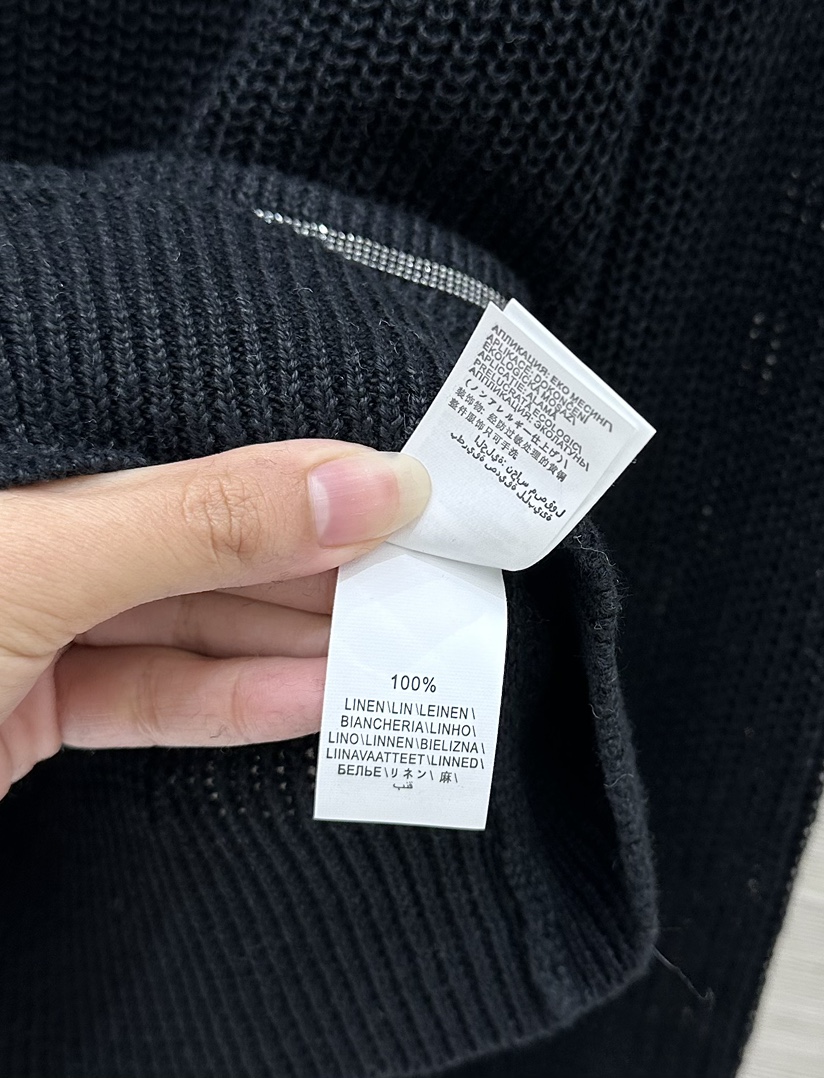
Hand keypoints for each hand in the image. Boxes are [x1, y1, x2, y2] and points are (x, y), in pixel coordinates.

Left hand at [0, 440, 429, 798]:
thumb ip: (204, 525)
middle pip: (211, 549)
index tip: (410, 502)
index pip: (204, 467)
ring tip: (389, 645)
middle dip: (321, 569)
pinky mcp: (32, 718)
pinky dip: (238, 702)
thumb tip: (362, 488)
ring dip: (295, 643)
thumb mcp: (45, 565)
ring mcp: (35, 633)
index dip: (312, 482)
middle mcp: (45, 547)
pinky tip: (314, 698)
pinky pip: (155, 698)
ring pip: (195, 627)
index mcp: (38, 480)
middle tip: (420, 584)